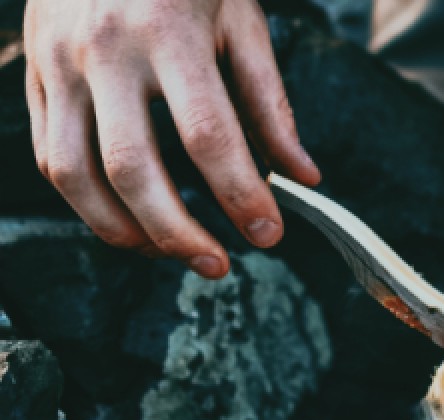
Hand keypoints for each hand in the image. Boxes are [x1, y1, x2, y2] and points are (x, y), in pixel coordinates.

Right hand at [23, 0, 320, 278]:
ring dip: (124, 231)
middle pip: (135, 168)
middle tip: (219, 265)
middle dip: (180, 233)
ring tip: (171, 253)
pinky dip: (87, 204)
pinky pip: (50, 157)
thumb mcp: (241, 20)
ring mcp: (58, 64)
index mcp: (169, 32)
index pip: (209, 135)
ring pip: (77, 174)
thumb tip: (303, 177)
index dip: (241, 195)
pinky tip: (129, 223)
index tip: (268, 234)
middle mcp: (105, 51)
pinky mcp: (33, 76)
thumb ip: (270, 102)